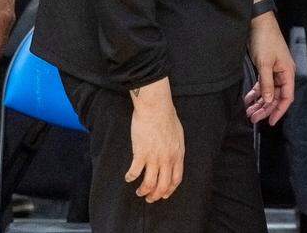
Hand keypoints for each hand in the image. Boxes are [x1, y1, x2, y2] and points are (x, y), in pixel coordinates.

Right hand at [127, 77, 184, 202]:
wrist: (156, 107)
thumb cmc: (167, 117)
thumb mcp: (178, 135)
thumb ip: (176, 149)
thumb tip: (174, 157)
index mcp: (177, 155)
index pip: (176, 179)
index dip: (170, 190)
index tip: (164, 194)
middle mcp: (167, 159)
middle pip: (163, 186)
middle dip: (156, 196)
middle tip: (149, 199)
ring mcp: (154, 158)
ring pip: (149, 184)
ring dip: (144, 191)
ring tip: (139, 192)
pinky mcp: (140, 153)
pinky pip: (135, 171)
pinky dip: (130, 177)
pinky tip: (128, 177)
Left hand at [244, 12, 295, 125]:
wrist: (258, 22)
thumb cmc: (265, 40)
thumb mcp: (264, 63)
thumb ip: (266, 83)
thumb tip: (268, 100)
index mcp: (287, 73)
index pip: (286, 97)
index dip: (279, 110)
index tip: (269, 121)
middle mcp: (283, 74)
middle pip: (276, 97)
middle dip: (265, 108)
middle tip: (253, 118)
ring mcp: (274, 71)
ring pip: (268, 92)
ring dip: (259, 102)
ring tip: (249, 112)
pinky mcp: (266, 68)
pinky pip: (262, 84)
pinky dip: (256, 92)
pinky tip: (248, 99)